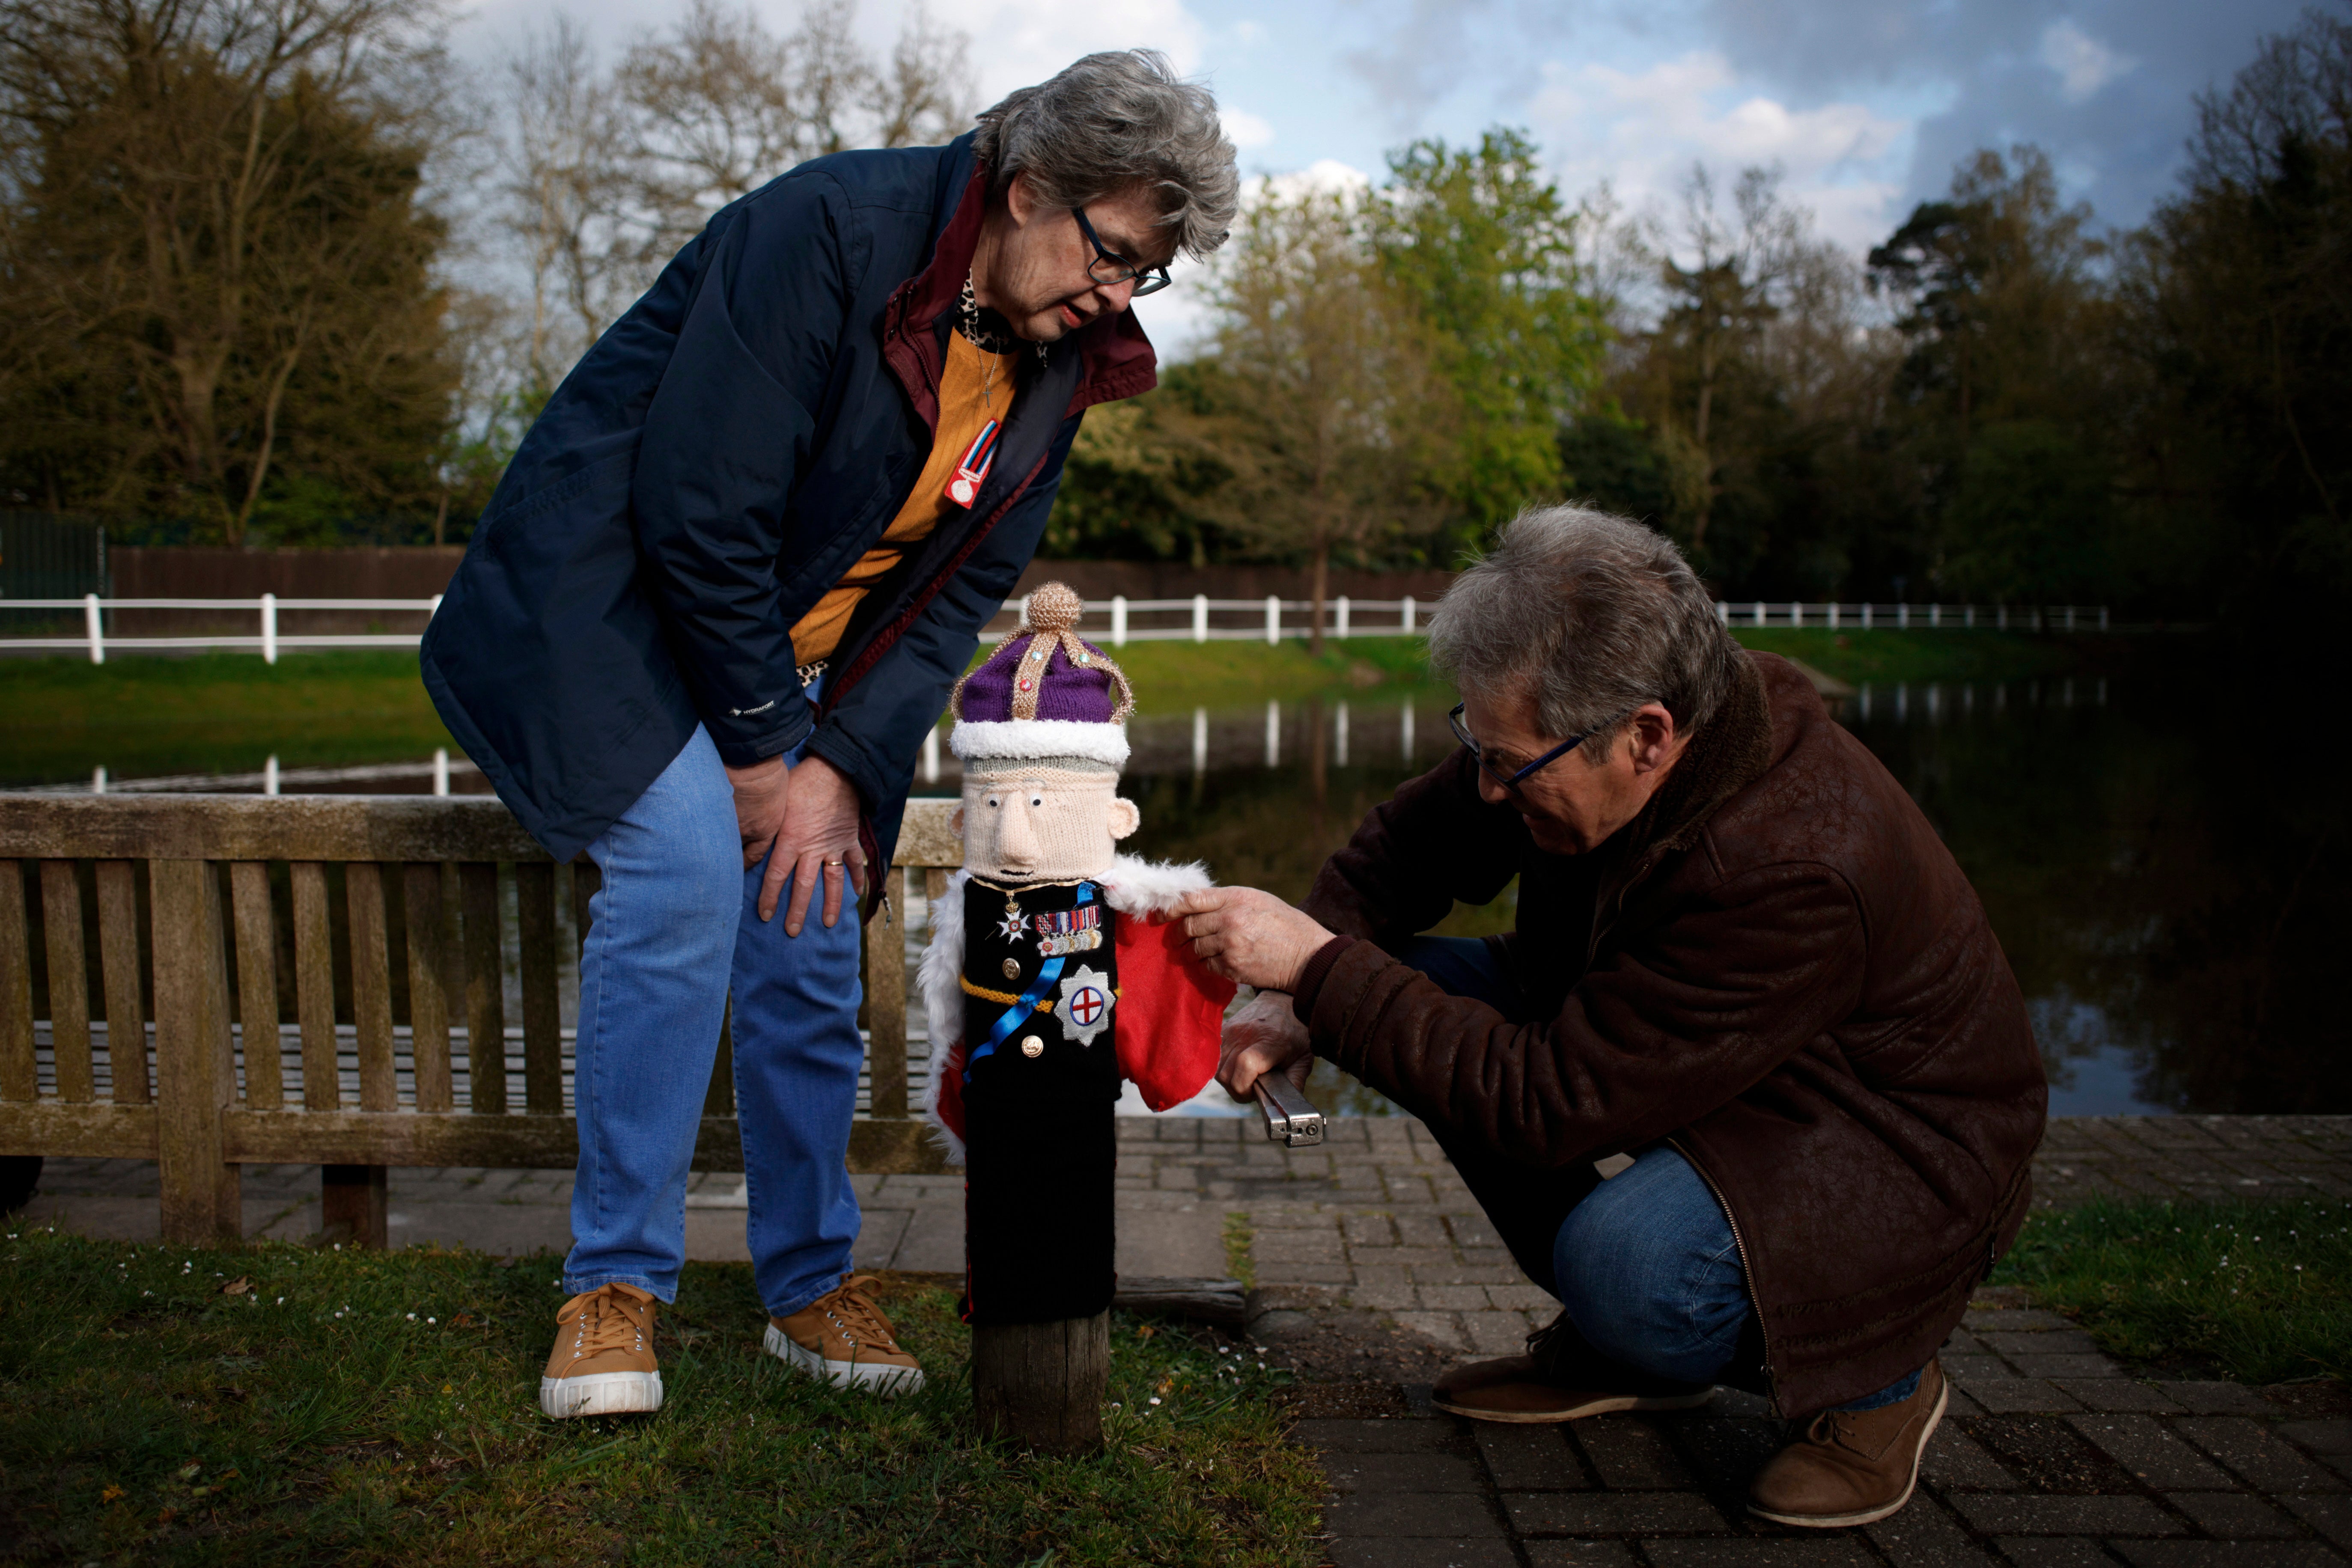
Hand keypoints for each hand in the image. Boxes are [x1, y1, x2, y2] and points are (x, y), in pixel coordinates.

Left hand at [726, 753, 865, 930]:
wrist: (835, 770)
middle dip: (797, 911)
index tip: (765, 915)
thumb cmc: (799, 782)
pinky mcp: (849, 838)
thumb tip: (744, 839)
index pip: (777, 877)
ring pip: (831, 881)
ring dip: (830, 903)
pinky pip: (854, 861)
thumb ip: (765, 826)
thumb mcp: (775, 804)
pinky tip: (857, 891)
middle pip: (804, 886)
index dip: (770, 898)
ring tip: (827, 923)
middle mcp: (812, 849)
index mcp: (790, 841)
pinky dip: (857, 876)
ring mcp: (833, 845)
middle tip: (791, 931)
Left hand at [1175, 886, 1333, 992]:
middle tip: (1176, 938)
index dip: (1171, 907)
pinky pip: (1207, 965)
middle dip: (1179, 933)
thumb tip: (1196, 903)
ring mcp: (1230, 944)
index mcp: (1236, 897)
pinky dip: (1206, 965)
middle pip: (1189, 925)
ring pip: (1195, 947)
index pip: (1192, 899)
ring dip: (1191, 951)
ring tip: (1194, 951)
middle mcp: (1230, 919)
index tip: (1160, 914)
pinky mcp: (1232, 967)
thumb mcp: (1258, 900)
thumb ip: (1228, 899)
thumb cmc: (1284, 924)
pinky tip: (1215, 962)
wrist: (1307, 956)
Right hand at [1218, 989, 1311, 1101]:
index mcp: (1271, 1041)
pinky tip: (1238, 1066)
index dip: (1245, 1087)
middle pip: (1227, 1074)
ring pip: (1217, 1069)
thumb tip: (1284, 1107)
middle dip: (1238, 1090)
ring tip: (1246, 1077)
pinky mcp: (1224, 1028)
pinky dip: (1224, 1067)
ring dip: (1230, 1080)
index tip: (1255, 1092)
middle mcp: (1247, 1033)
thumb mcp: (1304, 1059)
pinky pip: (1215, 1057)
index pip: (1245, 1066)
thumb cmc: (1297, 1032)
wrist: (1283, 1001)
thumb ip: (1295, 1083)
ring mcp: (1232, 1029)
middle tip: (1253, 1088)